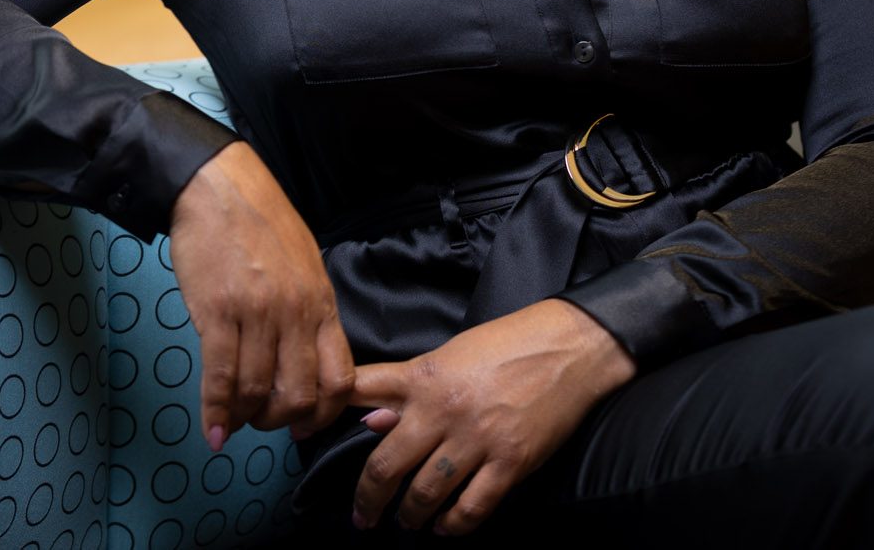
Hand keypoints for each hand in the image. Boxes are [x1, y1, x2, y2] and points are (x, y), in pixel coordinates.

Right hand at [168, 140, 355, 447]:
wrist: (217, 186)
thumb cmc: (261, 223)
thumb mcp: (303, 266)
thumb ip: (309, 313)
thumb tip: (305, 360)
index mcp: (321, 304)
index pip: (340, 379)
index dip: (324, 415)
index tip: (304, 426)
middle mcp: (296, 314)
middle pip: (300, 395)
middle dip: (281, 422)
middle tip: (263, 422)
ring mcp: (258, 314)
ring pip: (259, 391)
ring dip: (246, 418)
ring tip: (234, 421)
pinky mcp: (219, 311)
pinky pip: (221, 375)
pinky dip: (216, 411)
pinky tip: (214, 430)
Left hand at [348, 296, 636, 535]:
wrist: (569, 347)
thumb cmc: (506, 344)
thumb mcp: (448, 353)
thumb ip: (406, 387)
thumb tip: (370, 421)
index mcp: (423, 376)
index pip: (360, 393)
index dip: (327, 414)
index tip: (304, 436)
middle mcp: (443, 410)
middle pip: (387, 464)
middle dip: (369, 497)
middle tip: (362, 517)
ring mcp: (478, 439)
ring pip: (427, 492)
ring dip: (411, 515)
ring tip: (405, 524)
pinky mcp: (511, 462)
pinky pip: (473, 506)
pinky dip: (454, 524)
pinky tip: (445, 528)